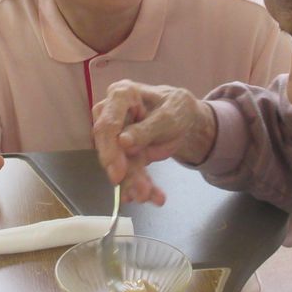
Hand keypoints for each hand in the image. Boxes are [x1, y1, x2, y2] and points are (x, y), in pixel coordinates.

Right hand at [92, 80, 216, 204]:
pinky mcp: (123, 154)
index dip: (110, 149)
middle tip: (140, 193)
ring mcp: (115, 135)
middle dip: (124, 173)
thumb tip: (122, 142)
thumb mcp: (169, 116)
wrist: (184, 117)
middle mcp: (111, 114)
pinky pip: (128, 172)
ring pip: (119, 163)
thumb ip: (146, 128)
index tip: (118, 174)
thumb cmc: (175, 107)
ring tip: (149, 197)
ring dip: (133, 183)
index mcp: (121, 95)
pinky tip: (148, 197)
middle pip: (109, 147)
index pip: (108, 123)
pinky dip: (138, 186)